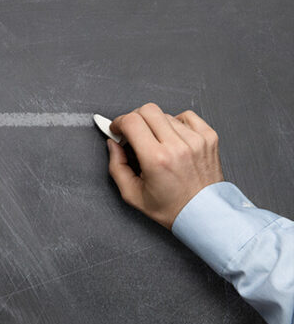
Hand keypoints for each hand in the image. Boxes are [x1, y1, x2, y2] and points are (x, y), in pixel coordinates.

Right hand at [107, 103, 224, 229]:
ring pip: (166, 114)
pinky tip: (173, 138)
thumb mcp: (132, 194)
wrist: (204, 213)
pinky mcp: (209, 137)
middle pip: (148, 110)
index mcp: (157, 159)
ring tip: (156, 142)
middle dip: (134, 118)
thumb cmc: (171, 207)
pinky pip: (187, 116)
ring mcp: (196, 139)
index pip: (132, 121)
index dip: (119, 122)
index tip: (117, 129)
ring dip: (155, 124)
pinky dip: (176, 123)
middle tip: (133, 133)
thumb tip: (113, 143)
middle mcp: (178, 146)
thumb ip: (117, 166)